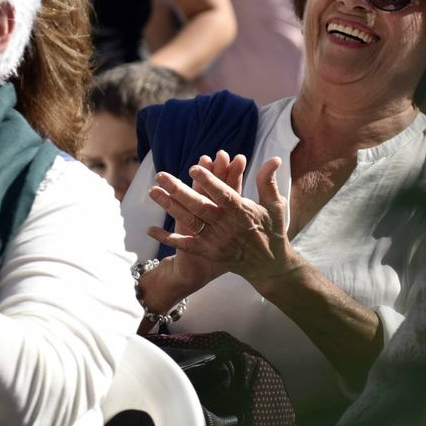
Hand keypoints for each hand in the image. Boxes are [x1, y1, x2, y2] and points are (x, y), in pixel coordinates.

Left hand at [147, 151, 297, 288]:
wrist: (269, 266)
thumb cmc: (273, 231)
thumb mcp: (275, 205)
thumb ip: (268, 182)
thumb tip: (274, 158)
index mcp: (243, 212)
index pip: (223, 194)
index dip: (209, 181)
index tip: (194, 167)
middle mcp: (226, 226)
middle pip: (199, 206)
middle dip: (179, 190)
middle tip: (161, 175)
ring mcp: (215, 240)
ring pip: (189, 221)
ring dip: (169, 206)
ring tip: (152, 192)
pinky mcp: (208, 252)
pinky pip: (185, 245)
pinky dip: (168, 238)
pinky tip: (151, 230)